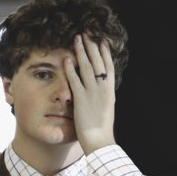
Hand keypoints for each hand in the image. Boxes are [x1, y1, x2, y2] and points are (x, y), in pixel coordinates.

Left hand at [64, 33, 115, 155]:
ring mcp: (93, 93)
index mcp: (110, 91)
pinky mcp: (81, 100)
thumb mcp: (105, 110)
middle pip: (98, 61)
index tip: (102, 40)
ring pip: (87, 67)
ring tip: (77, 39)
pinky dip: (70, 69)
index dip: (105, 52)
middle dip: (92, 46)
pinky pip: (75, 81)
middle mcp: (103, 89)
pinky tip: (67, 59)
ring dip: (81, 51)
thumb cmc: (102, 131)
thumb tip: (101, 93)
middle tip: (87, 32)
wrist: (101, 142)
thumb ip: (102, 99)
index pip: (109, 66)